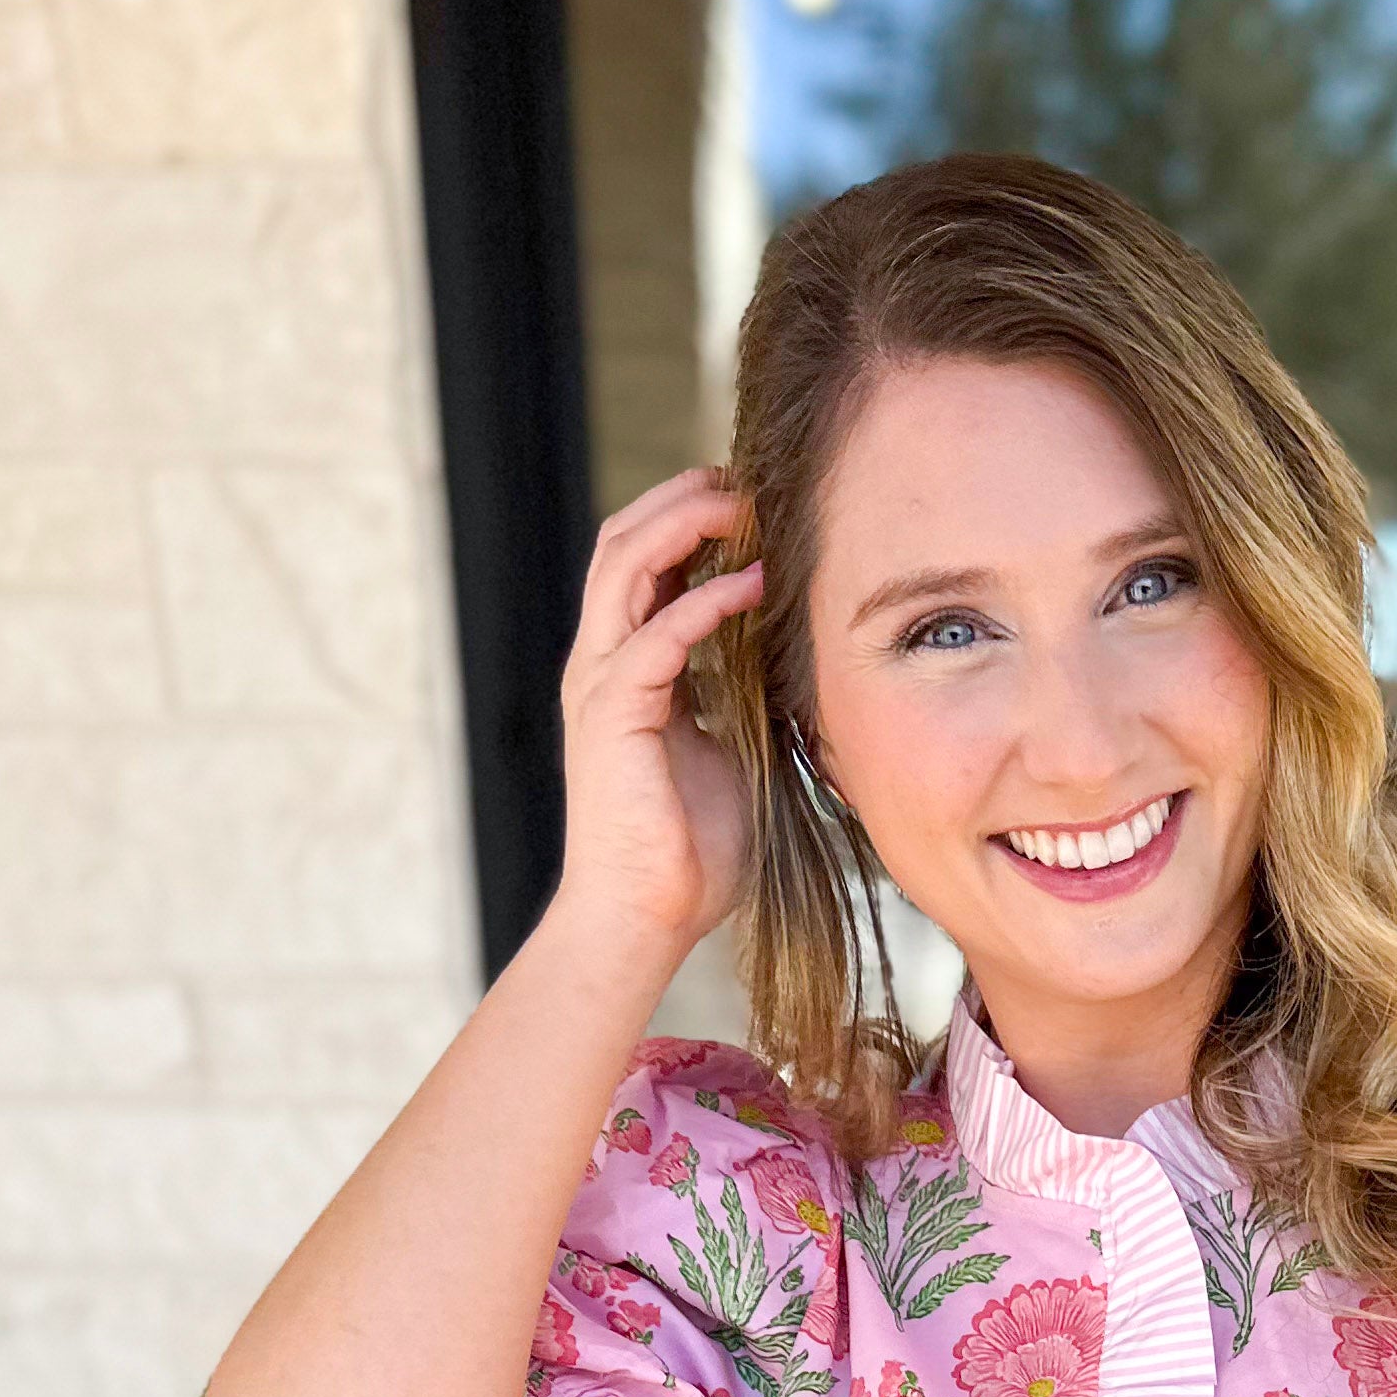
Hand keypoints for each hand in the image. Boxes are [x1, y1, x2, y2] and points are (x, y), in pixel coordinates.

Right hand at [549, 468, 766, 962]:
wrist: (645, 918)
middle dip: (682, 497)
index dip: (692, 519)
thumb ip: (748, 699)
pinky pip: (656, 636)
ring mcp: (600, 684)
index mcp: (628, 668)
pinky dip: (703, 602)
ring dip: (683, 523)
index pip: (646, 563)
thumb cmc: (692, 854)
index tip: (756, 503)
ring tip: (742, 505)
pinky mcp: (612, 715)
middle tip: (746, 478)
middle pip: (624, 540)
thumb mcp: (735, 755)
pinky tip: (751, 585)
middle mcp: (604, 663)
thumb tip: (797, 663)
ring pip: (624, 564)